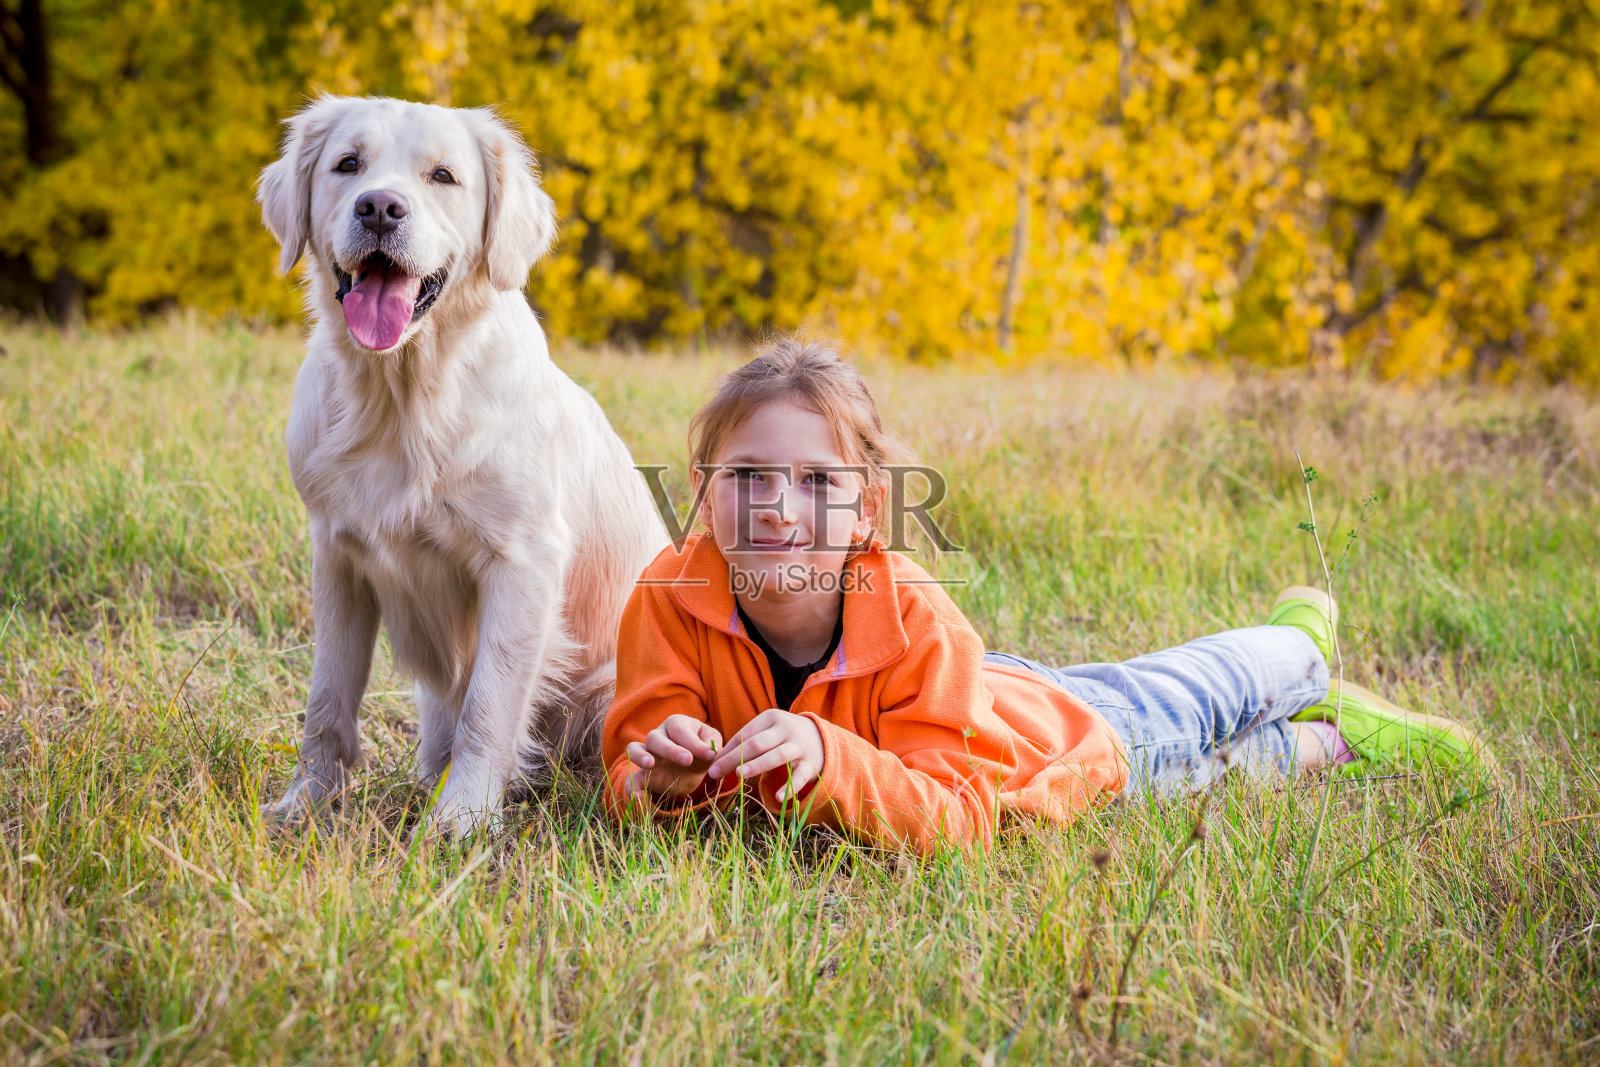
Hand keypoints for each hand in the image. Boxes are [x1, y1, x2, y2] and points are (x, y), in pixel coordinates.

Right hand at [624, 715, 723, 800]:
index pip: (679, 729)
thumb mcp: (712, 745)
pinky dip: (631, 787)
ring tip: (650, 765)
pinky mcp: (643, 775)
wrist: (695, 768)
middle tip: (688, 760)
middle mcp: (658, 735)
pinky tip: (639, 797)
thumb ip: (711, 747)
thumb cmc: (703, 750)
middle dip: (671, 749)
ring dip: (640, 756)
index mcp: (676, 724)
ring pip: (634, 749)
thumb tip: (711, 753)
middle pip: (655, 737)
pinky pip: (631, 779)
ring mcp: (647, 754)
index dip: (693, 742)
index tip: (709, 754)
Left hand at [707, 708, 824, 802]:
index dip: (727, 750)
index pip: (745, 734)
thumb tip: (717, 758)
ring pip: (776, 756)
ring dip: (757, 765)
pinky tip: (779, 798)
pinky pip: (799, 777)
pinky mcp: (811, 764)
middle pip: (756, 744)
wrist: (822, 738)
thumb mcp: (768, 731)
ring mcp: (799, 746)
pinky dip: (790, 787)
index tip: (712, 765)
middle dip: (734, 758)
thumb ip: (747, 742)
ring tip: (740, 775)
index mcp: (771, 718)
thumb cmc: (784, 737)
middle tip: (715, 773)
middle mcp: (785, 729)